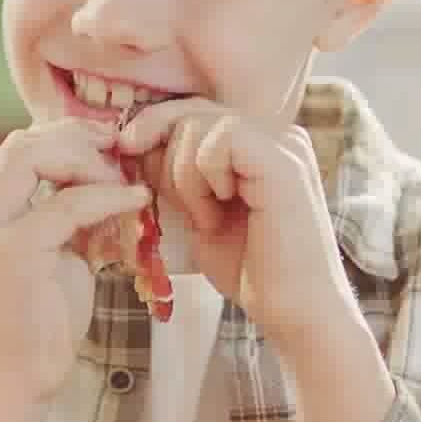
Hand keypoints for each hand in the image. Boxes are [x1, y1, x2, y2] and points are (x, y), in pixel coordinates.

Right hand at [0, 119, 151, 406]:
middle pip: (21, 142)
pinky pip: (66, 203)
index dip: (66, 140)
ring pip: (33, 155)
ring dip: (89, 163)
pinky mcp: (11, 252)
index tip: (109, 152)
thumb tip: (103, 188)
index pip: (17, 149)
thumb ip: (65, 219)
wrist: (9, 388)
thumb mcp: (52, 258)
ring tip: (125, 184)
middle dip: (77, 140)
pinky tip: (136, 203)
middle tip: (121, 156)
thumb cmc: (34, 329)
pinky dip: (107, 196)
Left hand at [117, 99, 354, 351]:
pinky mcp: (283, 160)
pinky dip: (204, 177)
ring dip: (185, 177)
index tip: (126, 150)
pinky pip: (219, 140)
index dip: (154, 125)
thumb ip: (174, 172)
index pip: (195, 109)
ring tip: (210, 216)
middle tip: (186, 207)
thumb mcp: (198, 210)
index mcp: (261, 141)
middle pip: (192, 109)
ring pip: (198, 123)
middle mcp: (277, 133)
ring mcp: (284, 142)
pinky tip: (223, 210)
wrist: (293, 313)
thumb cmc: (248, 269)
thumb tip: (132, 140)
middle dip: (164, 154)